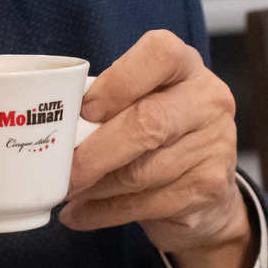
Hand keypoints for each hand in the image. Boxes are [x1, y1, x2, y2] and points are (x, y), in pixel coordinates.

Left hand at [63, 29, 255, 267]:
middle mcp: (207, 101)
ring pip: (140, 172)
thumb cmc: (161, 137)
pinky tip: (81, 213)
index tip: (85, 110)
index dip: (118, 82)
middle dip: (94, 153)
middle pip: (147, 123)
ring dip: (94, 187)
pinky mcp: (207, 190)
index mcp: (186, 67)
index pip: (158, 54)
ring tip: (68, 192)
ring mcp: (214, 147)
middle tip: (63, 172)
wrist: (209, 193)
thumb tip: (53, 128)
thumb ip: (111, 104)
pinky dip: (102, 212)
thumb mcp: (144, 104)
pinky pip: (143, 204)